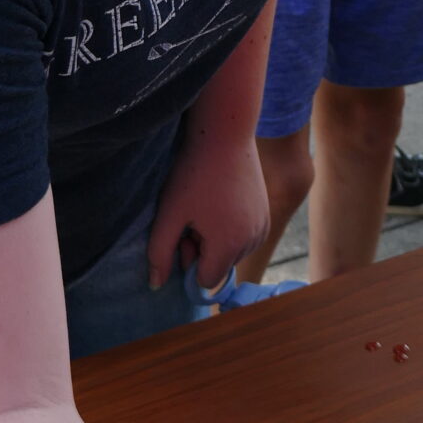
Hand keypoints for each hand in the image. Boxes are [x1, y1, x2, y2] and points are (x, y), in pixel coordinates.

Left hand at [146, 120, 268, 293]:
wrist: (226, 135)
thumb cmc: (193, 174)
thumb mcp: (169, 214)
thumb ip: (159, 253)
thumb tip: (156, 286)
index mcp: (228, 245)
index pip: (205, 280)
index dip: (188, 260)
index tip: (182, 232)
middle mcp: (253, 241)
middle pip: (219, 266)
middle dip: (202, 249)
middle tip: (191, 215)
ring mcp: (263, 227)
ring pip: (232, 252)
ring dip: (216, 239)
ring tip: (206, 206)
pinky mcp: (267, 215)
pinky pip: (245, 238)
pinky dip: (231, 228)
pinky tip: (221, 200)